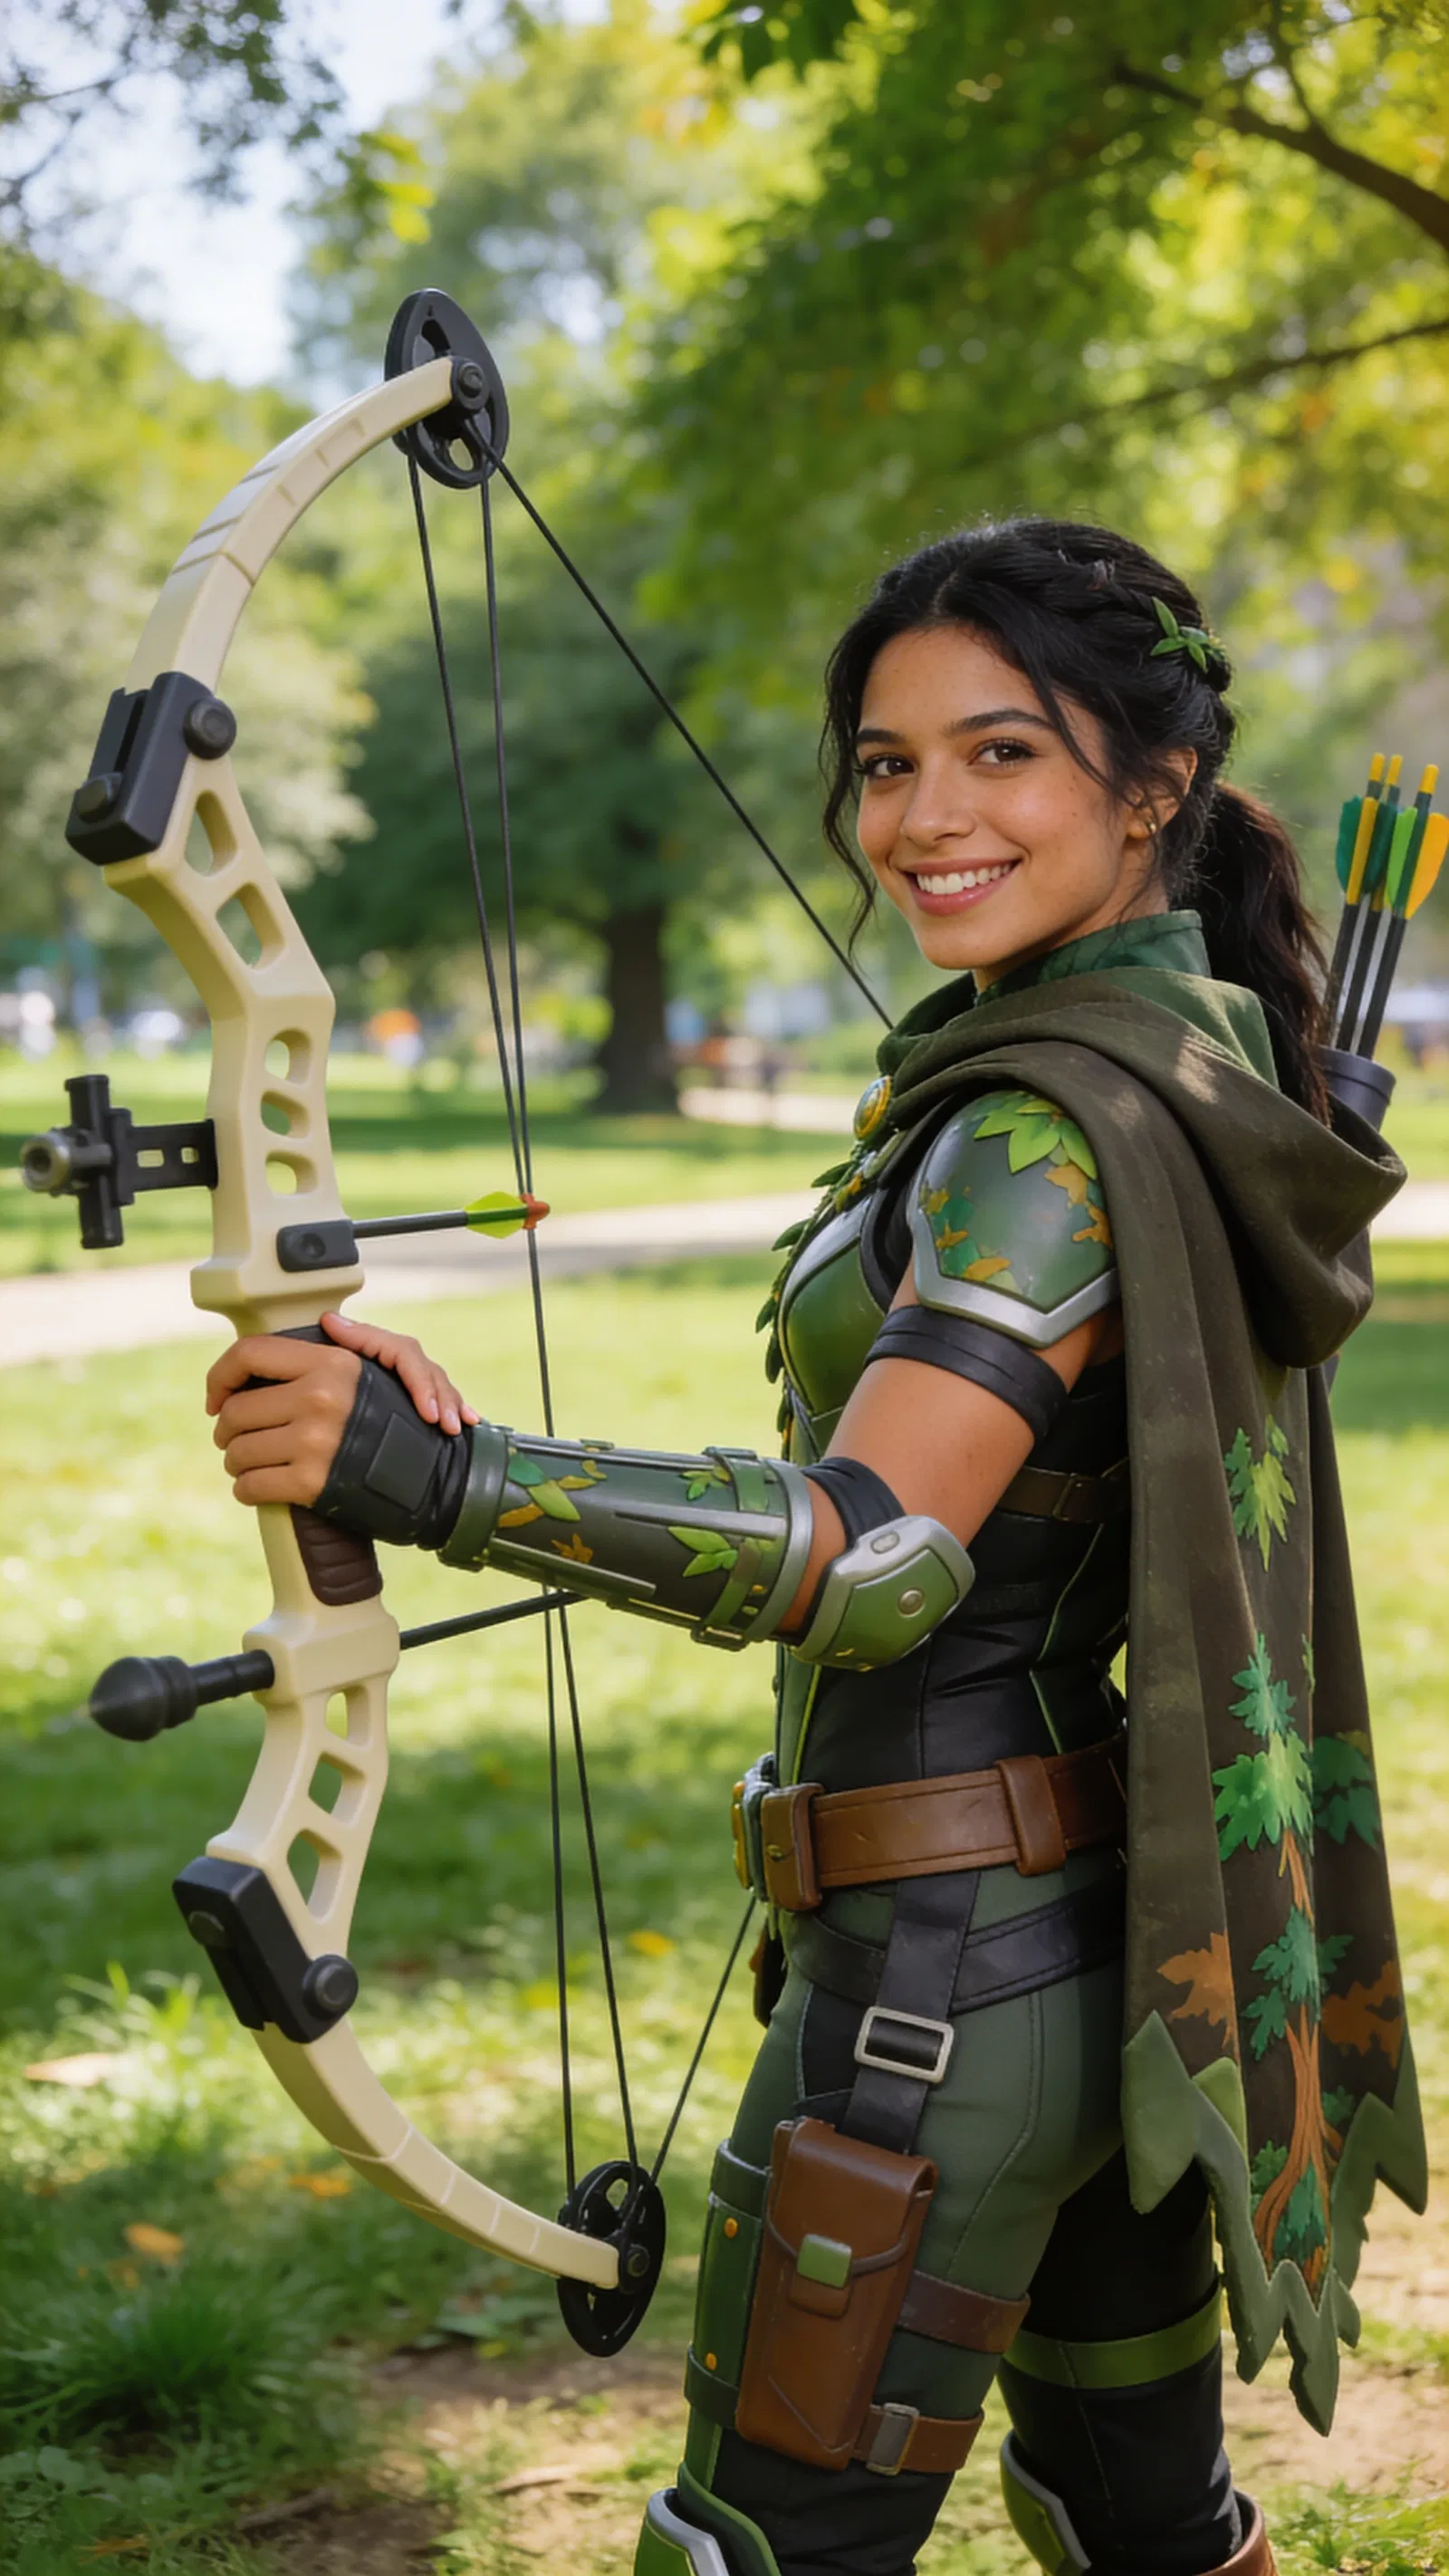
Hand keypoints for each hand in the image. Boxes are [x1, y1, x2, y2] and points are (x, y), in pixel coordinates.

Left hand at [205, 1313, 477, 1506]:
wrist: (436, 1481)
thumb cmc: (408, 1422)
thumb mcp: (396, 1367)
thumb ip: (361, 1339)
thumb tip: (328, 1322)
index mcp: (332, 1363)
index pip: (249, 1354)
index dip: (220, 1377)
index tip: (217, 1399)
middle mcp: (320, 1397)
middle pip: (234, 1412)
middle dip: (227, 1431)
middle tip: (235, 1440)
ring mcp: (314, 1441)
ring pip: (237, 1452)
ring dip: (237, 1463)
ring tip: (251, 1464)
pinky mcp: (311, 1483)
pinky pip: (250, 1486)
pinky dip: (247, 1490)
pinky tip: (259, 1487)